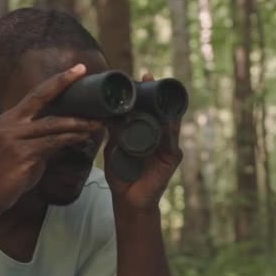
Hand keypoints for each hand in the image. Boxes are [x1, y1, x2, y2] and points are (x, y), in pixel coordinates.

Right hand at [0, 64, 103, 213]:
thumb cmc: (10, 174)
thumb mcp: (26, 150)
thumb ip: (44, 138)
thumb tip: (69, 134)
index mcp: (9, 119)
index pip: (36, 94)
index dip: (56, 81)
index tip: (76, 69)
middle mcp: (10, 124)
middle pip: (41, 97)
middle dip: (63, 82)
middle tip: (83, 72)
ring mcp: (14, 138)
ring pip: (53, 123)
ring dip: (78, 122)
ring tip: (97, 122)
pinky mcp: (22, 154)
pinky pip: (53, 142)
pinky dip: (71, 139)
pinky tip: (85, 138)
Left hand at [103, 73, 182, 210]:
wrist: (128, 199)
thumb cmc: (121, 173)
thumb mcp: (114, 148)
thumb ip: (113, 132)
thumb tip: (103, 114)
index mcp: (147, 132)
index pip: (150, 108)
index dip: (148, 91)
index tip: (142, 75)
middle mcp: (160, 136)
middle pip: (161, 110)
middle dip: (156, 93)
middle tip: (148, 76)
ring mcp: (168, 145)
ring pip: (168, 121)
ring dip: (163, 106)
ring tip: (156, 90)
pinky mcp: (172, 157)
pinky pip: (171, 139)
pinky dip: (168, 128)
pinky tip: (165, 118)